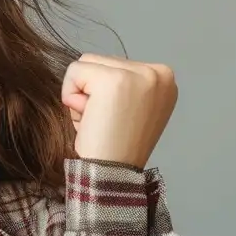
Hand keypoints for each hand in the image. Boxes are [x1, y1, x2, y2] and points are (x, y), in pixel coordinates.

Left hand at [60, 53, 178, 167]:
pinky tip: (87, 118)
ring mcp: (138, 74)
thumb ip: (126, 85)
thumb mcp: (135, 107)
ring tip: (97, 121)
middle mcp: (158, 72)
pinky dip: (70, 94)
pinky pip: (74, 72)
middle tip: (105, 123)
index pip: (118, 66)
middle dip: (93, 91)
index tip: (119, 120)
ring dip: (82, 93)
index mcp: (165, 79)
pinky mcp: (113, 80)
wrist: (113, 174)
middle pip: (102, 61)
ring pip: (87, 63)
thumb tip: (92, 70)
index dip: (106, 93)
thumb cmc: (119, 147)